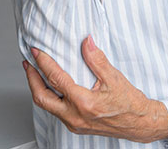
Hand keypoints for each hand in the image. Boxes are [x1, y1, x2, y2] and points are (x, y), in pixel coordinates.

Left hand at [22, 35, 167, 142]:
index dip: (43, 63)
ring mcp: (74, 123)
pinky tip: (51, 87)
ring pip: (47, 106)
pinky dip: (49, 97)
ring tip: (35, 73)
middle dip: (31, 79)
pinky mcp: (75, 126)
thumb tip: (86, 42)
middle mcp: (75, 116)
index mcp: (83, 103)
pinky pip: (55, 111)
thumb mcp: (114, 77)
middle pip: (41, 97)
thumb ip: (97, 59)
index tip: (36, 51)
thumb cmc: (129, 103)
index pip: (56, 79)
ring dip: (38, 88)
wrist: (139, 124)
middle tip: (28, 63)